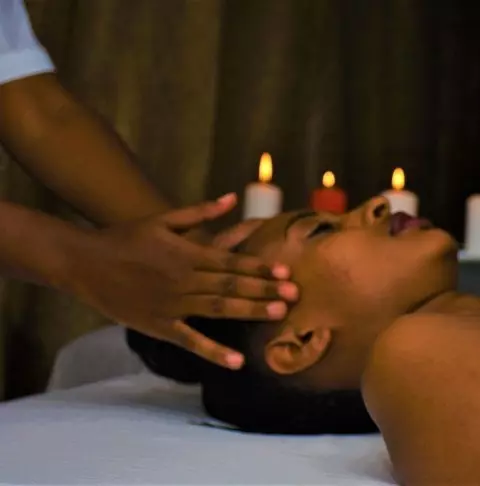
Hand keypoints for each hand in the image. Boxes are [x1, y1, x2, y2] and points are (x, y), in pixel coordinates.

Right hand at [62, 194, 295, 368]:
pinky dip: (213, 352)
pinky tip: (236, 362)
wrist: (86, 262)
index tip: (286, 273)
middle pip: (231, 287)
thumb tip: (233, 199)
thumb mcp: (164, 219)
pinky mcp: (159, 326)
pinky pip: (190, 341)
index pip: (232, 263)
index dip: (260, 269)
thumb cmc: (127, 237)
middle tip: (295, 297)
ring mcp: (172, 305)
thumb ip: (200, 212)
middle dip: (265, 291)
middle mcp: (185, 280)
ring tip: (278, 316)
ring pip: (218, 310)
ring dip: (250, 313)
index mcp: (188, 254)